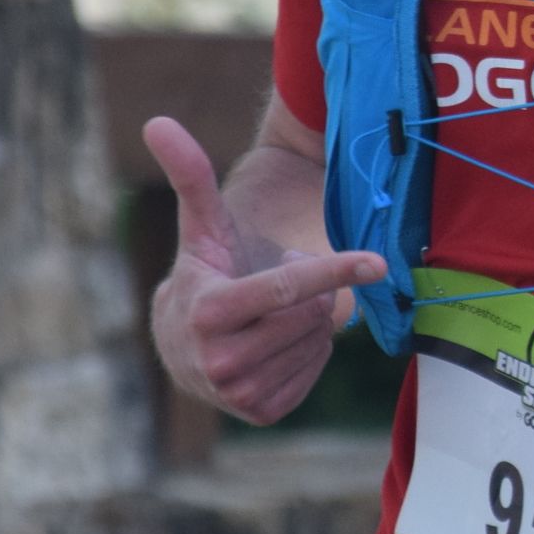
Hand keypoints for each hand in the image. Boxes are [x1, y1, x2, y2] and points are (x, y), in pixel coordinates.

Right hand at [142, 115, 382, 424]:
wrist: (181, 345)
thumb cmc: (203, 273)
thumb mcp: (200, 227)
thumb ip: (189, 176)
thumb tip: (157, 120)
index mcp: (206, 311)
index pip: (284, 289)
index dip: (332, 271)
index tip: (377, 262)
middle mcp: (219, 361)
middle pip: (309, 314)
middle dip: (309, 293)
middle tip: (277, 287)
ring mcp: (238, 394)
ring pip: (316, 342)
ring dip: (308, 322)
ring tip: (271, 316)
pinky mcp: (261, 412)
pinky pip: (315, 370)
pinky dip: (308, 352)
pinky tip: (277, 344)